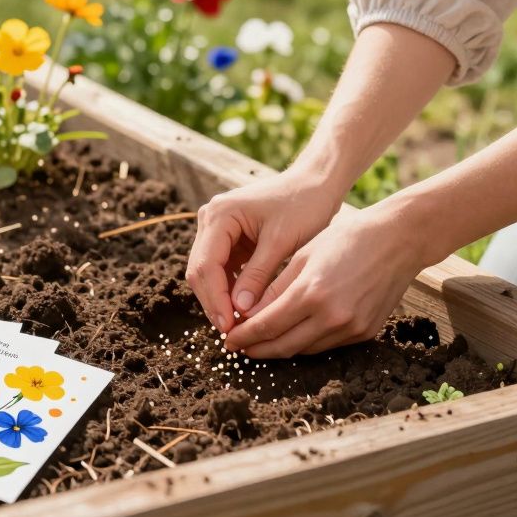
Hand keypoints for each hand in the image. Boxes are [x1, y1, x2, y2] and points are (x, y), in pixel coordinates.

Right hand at [186, 167, 343, 333]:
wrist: (315, 183)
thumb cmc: (303, 205)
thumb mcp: (281, 242)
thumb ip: (258, 275)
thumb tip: (240, 312)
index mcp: (220, 215)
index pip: (206, 266)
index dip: (215, 300)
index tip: (230, 326)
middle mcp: (210, 218)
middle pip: (201, 271)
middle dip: (215, 302)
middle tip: (232, 333)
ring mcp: (217, 228)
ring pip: (208, 273)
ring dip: (220, 298)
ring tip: (239, 325)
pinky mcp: (228, 238)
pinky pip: (222, 269)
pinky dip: (230, 289)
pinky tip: (244, 309)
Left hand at [223, 197, 444, 357]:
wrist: (399, 239)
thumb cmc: (349, 238)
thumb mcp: (305, 255)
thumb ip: (275, 288)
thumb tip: (247, 313)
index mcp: (312, 293)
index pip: (267, 326)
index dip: (244, 336)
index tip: (228, 339)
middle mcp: (332, 316)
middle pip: (284, 346)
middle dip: (257, 350)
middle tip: (239, 348)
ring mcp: (351, 328)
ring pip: (305, 350)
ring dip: (280, 349)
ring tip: (262, 343)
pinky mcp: (365, 332)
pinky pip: (327, 345)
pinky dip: (306, 343)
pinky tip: (293, 335)